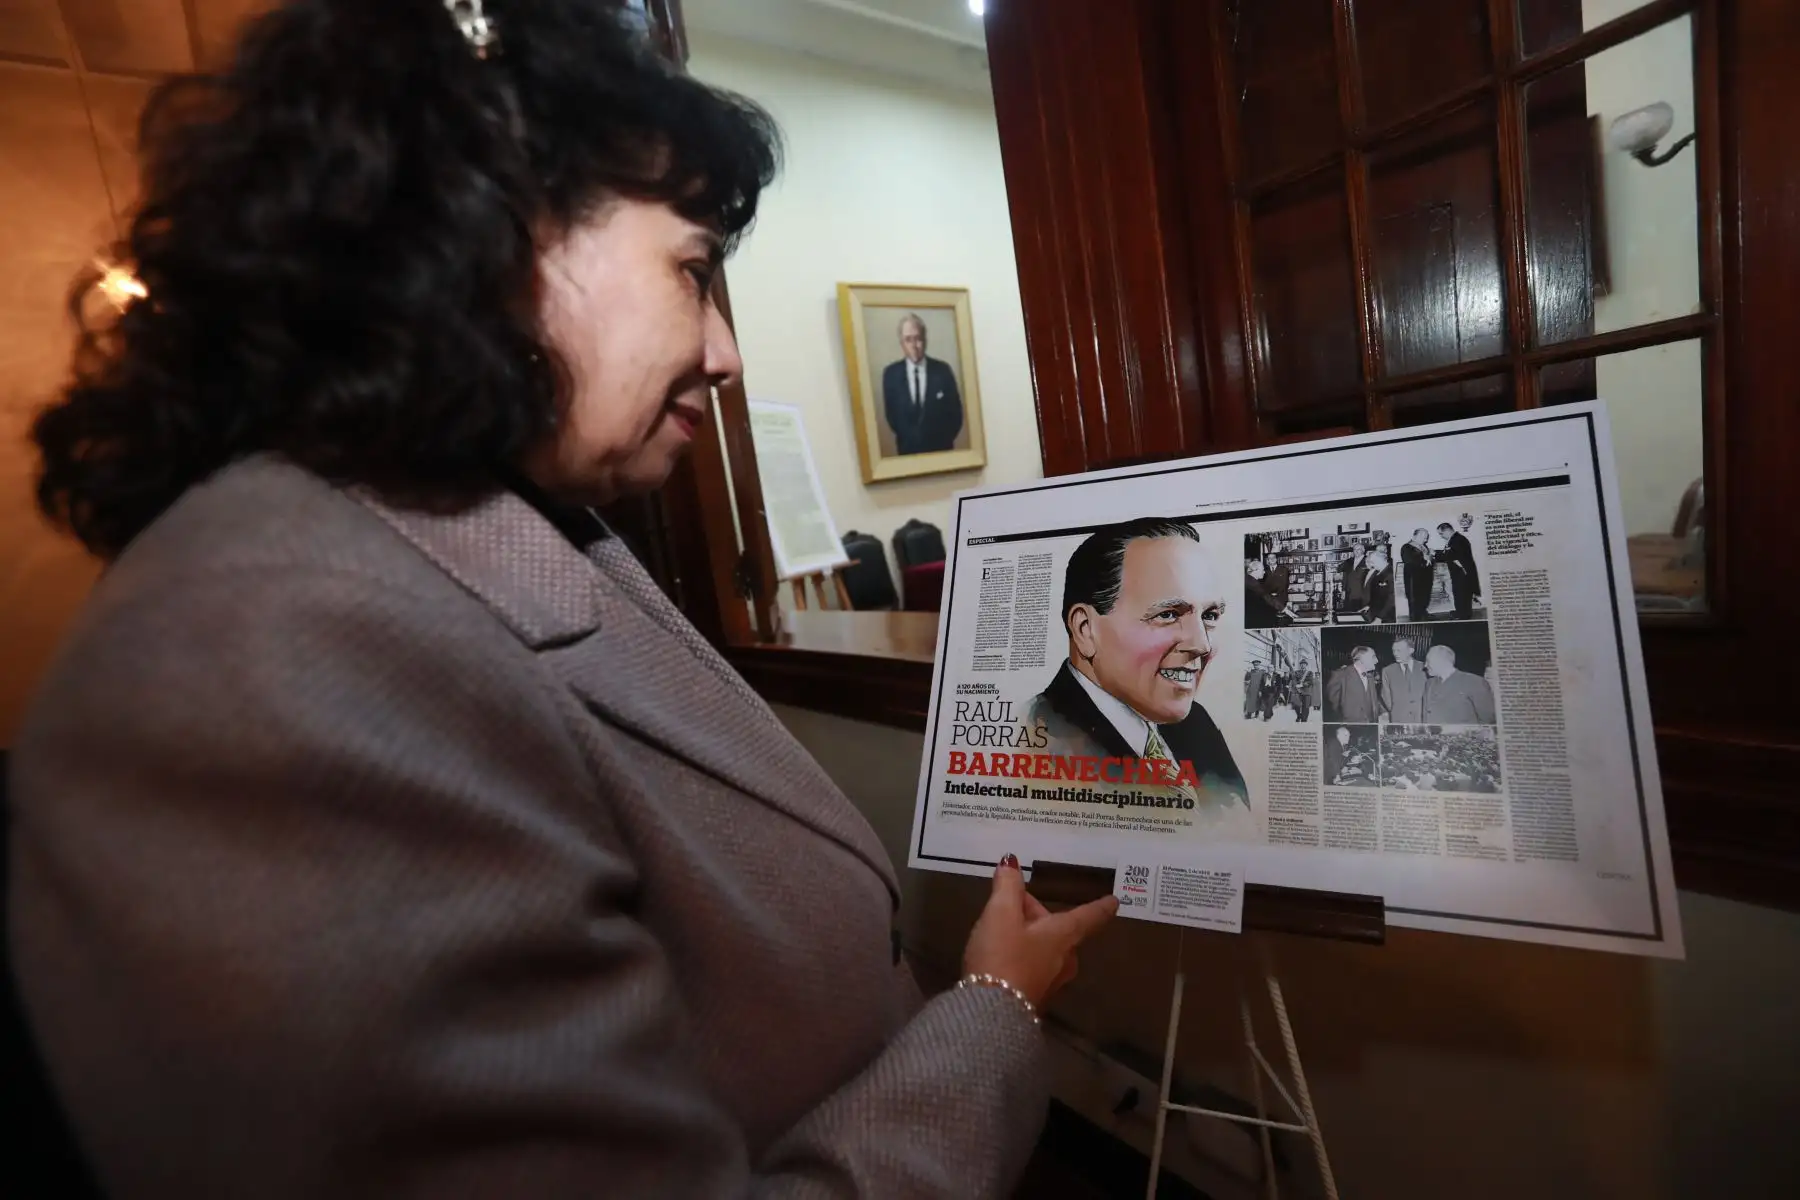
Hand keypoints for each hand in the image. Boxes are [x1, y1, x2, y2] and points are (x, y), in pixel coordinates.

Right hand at [963, 856, 1118, 1008]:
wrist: (990, 1014)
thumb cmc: (1001, 956)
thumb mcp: (1000, 914)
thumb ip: (1007, 886)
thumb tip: (1012, 863)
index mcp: (1063, 936)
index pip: (1088, 916)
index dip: (1100, 906)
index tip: (1115, 901)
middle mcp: (1064, 960)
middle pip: (1058, 928)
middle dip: (1034, 914)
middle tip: (1007, 904)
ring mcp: (1051, 982)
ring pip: (1044, 947)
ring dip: (1027, 934)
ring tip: (998, 929)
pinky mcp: (1033, 998)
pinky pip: (1033, 966)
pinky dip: (1021, 955)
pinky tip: (997, 957)